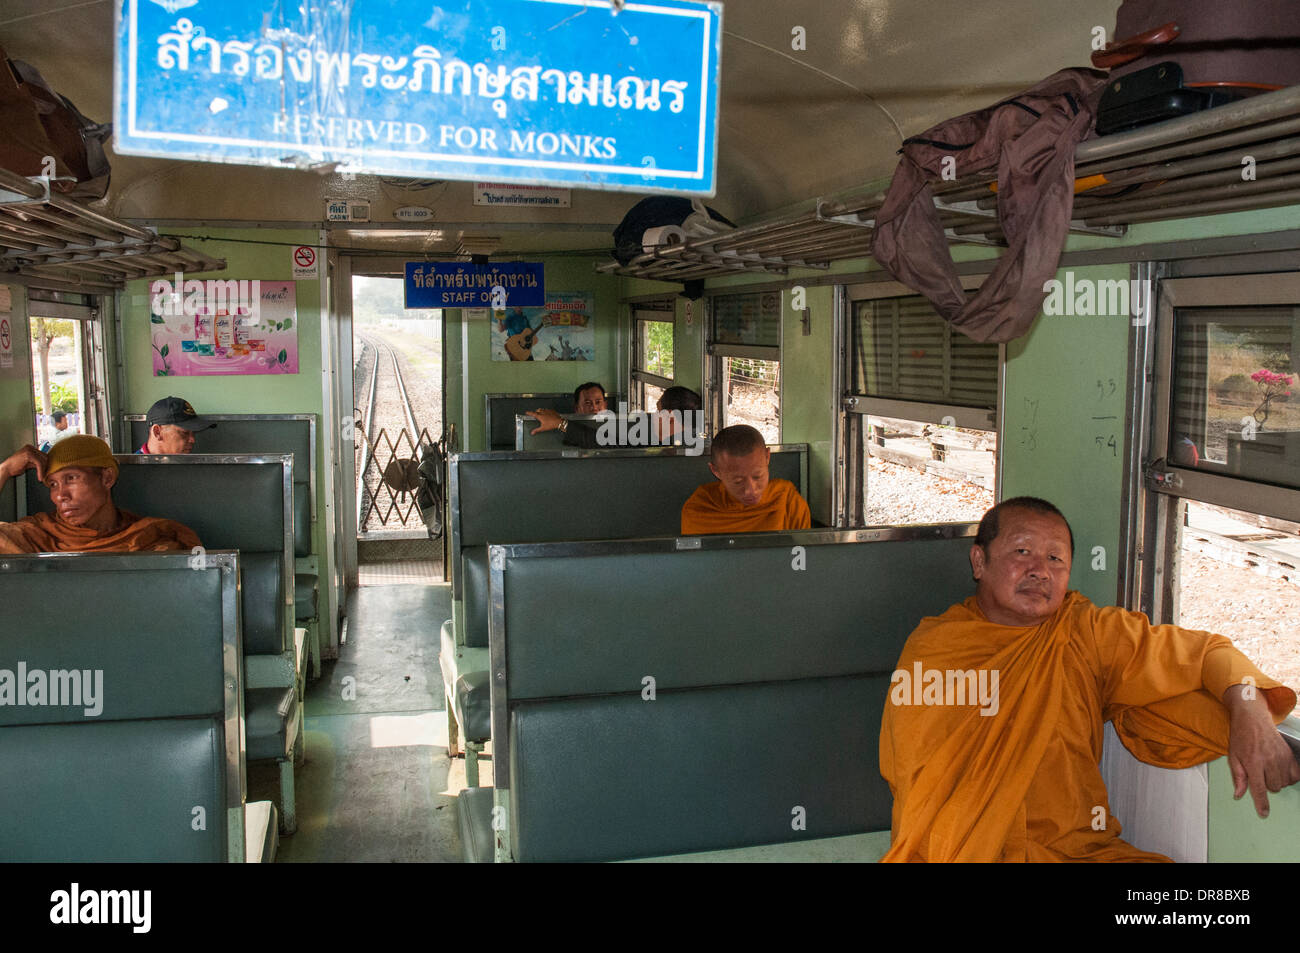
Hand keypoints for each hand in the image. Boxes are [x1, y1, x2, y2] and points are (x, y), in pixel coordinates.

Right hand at [1, 444, 47, 483]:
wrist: (7, 469)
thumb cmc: (15, 467)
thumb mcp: (29, 462)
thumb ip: (36, 461)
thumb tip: (46, 464)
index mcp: (30, 448)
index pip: (43, 455)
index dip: (45, 463)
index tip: (45, 470)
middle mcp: (30, 447)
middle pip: (44, 457)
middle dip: (45, 466)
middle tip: (44, 474)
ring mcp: (29, 450)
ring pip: (43, 461)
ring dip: (43, 470)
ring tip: (41, 476)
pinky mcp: (29, 455)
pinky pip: (39, 464)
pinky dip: (40, 471)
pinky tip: (39, 477)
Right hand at [526, 409, 561, 433]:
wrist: (559, 422)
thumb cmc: (551, 424)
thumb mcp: (543, 428)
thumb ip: (537, 430)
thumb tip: (532, 432)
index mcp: (540, 416)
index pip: (533, 414)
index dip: (529, 413)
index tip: (527, 412)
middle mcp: (543, 412)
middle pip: (537, 410)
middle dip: (535, 412)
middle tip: (535, 414)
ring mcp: (548, 411)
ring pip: (542, 409)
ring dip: (541, 411)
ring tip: (541, 414)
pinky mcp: (552, 410)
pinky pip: (548, 409)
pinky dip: (546, 411)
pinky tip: (547, 414)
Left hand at [1222, 683, 1299, 817]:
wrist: (1253, 719)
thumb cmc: (1240, 737)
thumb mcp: (1233, 757)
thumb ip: (1238, 777)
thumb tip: (1239, 795)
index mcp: (1253, 762)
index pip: (1259, 788)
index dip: (1262, 803)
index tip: (1264, 813)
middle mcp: (1269, 761)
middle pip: (1274, 787)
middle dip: (1266, 785)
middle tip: (1259, 772)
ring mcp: (1282, 757)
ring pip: (1284, 782)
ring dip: (1276, 780)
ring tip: (1267, 768)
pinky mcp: (1289, 755)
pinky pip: (1295, 775)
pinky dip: (1288, 776)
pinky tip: (1279, 769)